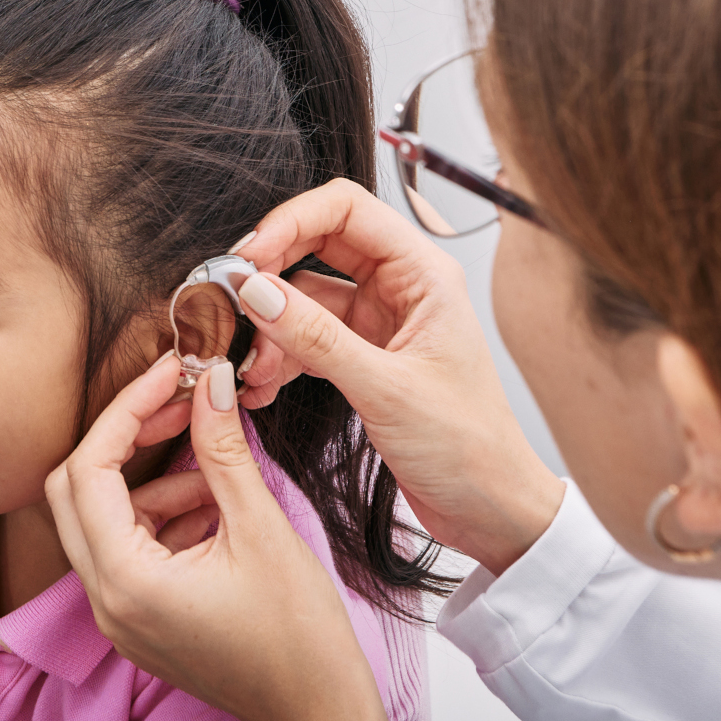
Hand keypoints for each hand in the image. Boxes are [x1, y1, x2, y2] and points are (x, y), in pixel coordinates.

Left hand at [47, 353, 387, 720]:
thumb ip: (223, 451)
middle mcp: (106, 602)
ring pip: (103, 518)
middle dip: (125, 437)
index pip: (89, 469)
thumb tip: (208, 383)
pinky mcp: (140, 620)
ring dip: (151, 480)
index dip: (127, 409)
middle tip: (178, 402)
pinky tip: (215, 504)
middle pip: (76, 490)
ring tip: (215, 467)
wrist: (321, 711)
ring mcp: (119, 616)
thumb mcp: (261, 529)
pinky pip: (129, 548)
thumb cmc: (300, 638)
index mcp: (125, 582)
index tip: (170, 373)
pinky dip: (162, 515)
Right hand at [234, 178, 564, 573]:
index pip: (347, 209)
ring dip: (269, 328)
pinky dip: (279, 357)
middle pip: (316, 246)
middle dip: (269, 274)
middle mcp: (400, 288)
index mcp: (423, 274)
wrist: (490, 511)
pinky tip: (260, 384)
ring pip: (304, 297)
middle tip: (229, 301)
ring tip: (248, 365)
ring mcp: (379, 322)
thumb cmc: (469, 448)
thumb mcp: (387, 390)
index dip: (291, 221)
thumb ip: (316, 338)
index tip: (249, 256)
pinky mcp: (363, 357)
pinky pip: (305, 338)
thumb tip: (256, 292)